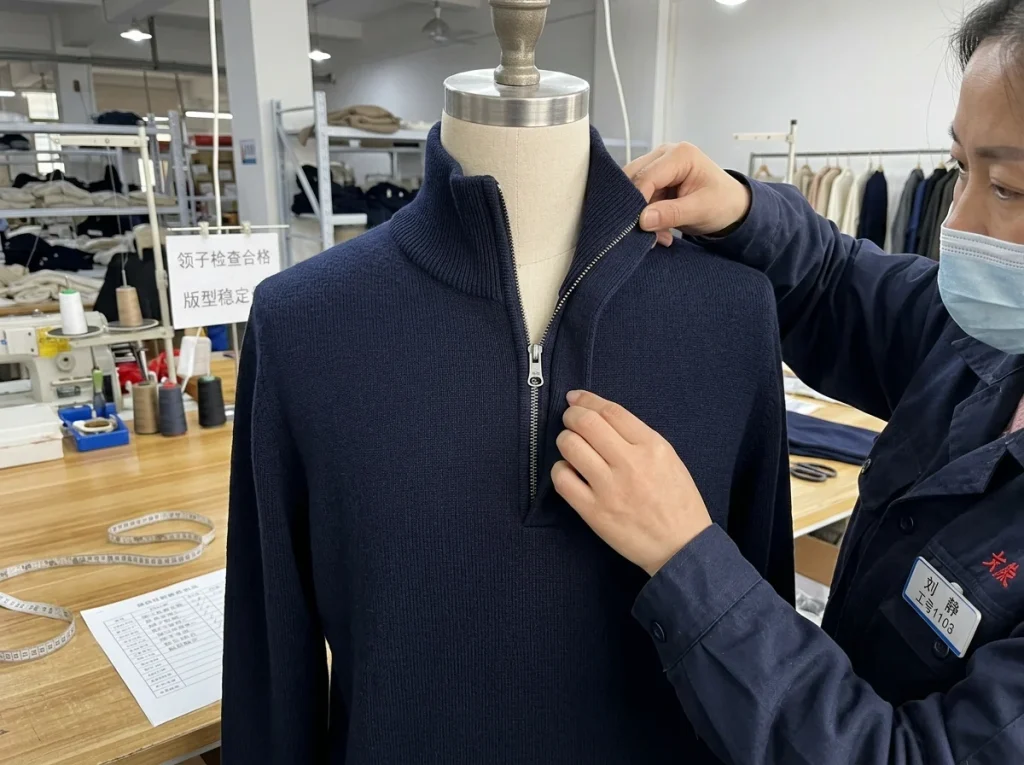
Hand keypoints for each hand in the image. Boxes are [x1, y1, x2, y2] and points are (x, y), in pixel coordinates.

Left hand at [552, 390, 712, 575]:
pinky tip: (569, 472)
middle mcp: (630, 463)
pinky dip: (560, 470)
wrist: (681, 547)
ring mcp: (609, 488)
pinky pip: (562, 479)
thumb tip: (602, 418)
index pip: (611, 411)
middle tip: (569, 419)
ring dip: (565, 440)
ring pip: (570, 446)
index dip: (588, 399)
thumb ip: (638, 438)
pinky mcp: (594, 511)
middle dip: (571, 416)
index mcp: (652, 446)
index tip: (576, 398)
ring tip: (571, 447)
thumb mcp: (669, 459)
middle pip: (586, 423)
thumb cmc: (678, 503)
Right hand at [626, 143, 751, 246]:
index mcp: (680, 155)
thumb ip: (672, 214)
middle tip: (647, 234)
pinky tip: (659, 231)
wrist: (731, 206)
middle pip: (633, 179)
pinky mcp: (653, 180)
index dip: (638, 202)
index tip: (638, 227)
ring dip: (639, 215)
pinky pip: (637, 198)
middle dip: (636, 208)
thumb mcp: (700, 210)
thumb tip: (643, 220)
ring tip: (659, 235)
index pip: (646, 176)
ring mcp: (657, 166)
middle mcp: (664, 154)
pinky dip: (644, 217)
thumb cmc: (723, 202)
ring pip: (631, 189)